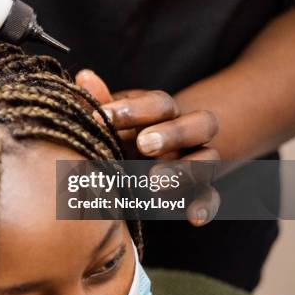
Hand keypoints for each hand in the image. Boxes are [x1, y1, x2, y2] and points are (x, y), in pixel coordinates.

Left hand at [75, 69, 220, 224]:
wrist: (150, 154)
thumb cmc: (125, 132)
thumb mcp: (113, 117)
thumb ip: (101, 102)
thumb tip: (84, 76)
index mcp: (163, 110)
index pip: (159, 103)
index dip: (132, 109)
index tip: (102, 117)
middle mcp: (187, 131)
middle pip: (199, 124)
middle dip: (172, 134)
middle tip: (143, 145)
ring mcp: (197, 159)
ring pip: (207, 159)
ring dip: (183, 171)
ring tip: (153, 182)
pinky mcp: (199, 189)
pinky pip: (211, 196)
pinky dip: (205, 206)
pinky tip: (193, 218)